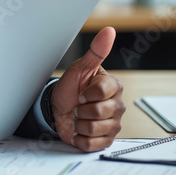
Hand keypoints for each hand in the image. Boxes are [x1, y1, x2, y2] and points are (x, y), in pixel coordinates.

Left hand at [50, 27, 124, 150]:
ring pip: (95, 129)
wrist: (58, 109)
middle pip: (99, 112)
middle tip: (78, 106)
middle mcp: (117, 106)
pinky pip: (92, 144)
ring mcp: (113, 125)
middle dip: (81, 109)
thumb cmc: (70, 88)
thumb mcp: (79, 68)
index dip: (86, 93)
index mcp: (113, 87)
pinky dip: (80, 138)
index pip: (102, 92)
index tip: (80, 92)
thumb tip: (109, 31)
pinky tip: (79, 130)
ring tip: (78, 117)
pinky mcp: (105, 141)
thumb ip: (95, 51)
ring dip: (79, 124)